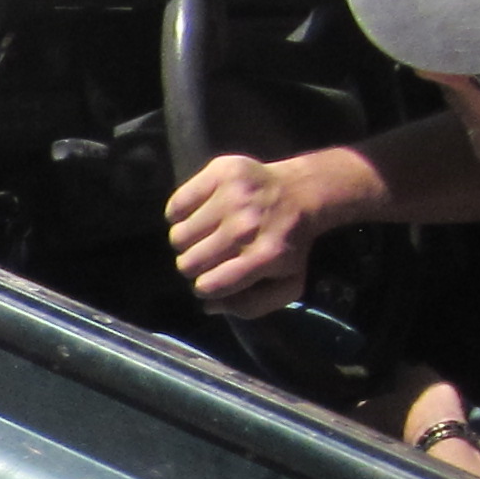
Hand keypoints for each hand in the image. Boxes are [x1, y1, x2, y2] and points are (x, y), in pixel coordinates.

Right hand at [164, 153, 327, 313]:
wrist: (303, 192)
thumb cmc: (289, 243)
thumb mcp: (286, 285)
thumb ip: (251, 306)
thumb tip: (211, 305)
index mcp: (264, 257)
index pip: (208, 286)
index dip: (207, 288)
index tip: (214, 279)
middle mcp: (246, 226)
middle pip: (188, 263)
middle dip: (195, 265)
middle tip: (209, 255)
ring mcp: (232, 196)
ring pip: (178, 236)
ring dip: (187, 241)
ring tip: (204, 234)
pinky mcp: (219, 172)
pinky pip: (176, 206)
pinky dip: (180, 215)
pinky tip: (198, 214)